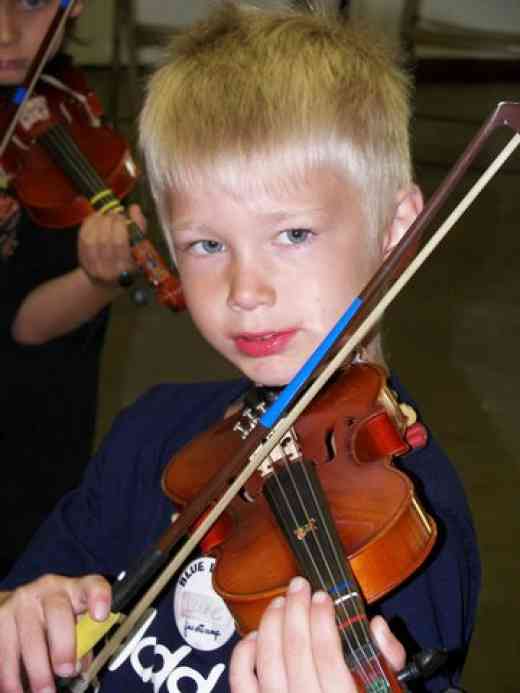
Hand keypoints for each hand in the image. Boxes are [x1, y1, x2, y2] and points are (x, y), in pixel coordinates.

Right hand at [0, 574, 110, 692]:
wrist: (20, 604)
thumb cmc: (55, 616)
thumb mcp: (74, 620)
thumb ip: (83, 638)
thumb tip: (80, 665)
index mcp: (75, 590)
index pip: (92, 586)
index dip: (99, 598)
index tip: (101, 616)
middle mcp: (49, 590)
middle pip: (58, 613)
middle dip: (63, 645)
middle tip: (67, 671)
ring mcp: (22, 603)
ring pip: (29, 637)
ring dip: (37, 670)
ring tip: (44, 692)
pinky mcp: (0, 618)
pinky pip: (5, 651)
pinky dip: (10, 676)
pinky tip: (17, 690)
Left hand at [78, 204, 145, 286]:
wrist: (106, 280)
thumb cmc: (128, 260)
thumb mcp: (139, 247)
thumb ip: (139, 227)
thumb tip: (134, 207)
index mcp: (127, 268)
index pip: (121, 243)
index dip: (121, 225)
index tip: (123, 216)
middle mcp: (109, 270)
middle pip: (106, 240)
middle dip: (110, 221)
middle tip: (115, 215)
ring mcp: (94, 265)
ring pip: (93, 238)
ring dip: (99, 221)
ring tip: (106, 216)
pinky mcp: (83, 259)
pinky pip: (83, 236)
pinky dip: (89, 223)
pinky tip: (96, 218)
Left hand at [229, 576, 404, 692]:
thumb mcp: (385, 689)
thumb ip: (386, 660)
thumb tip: (376, 626)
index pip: (326, 655)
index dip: (322, 619)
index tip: (322, 596)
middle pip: (294, 650)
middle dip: (296, 610)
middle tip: (299, 586)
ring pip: (267, 659)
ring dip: (271, 623)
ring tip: (281, 601)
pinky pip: (241, 680)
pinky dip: (245, 653)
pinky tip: (257, 635)